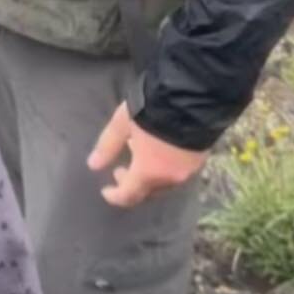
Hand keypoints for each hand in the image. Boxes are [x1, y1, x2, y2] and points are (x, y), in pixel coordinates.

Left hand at [87, 102, 206, 207]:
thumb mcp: (122, 124)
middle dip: (132, 184)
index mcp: (148, 172)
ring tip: (140, 155)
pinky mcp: (201, 160)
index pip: (129, 195)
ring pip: (164, 182)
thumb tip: (93, 165)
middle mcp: (170, 178)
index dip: (115, 196)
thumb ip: (108, 146)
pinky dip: (165, 169)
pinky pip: (178, 172)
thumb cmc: (150, 110)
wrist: (191, 98)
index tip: (106, 190)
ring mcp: (189, 171)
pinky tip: (160, 152)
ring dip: (149, 175)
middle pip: (148, 191)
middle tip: (121, 170)